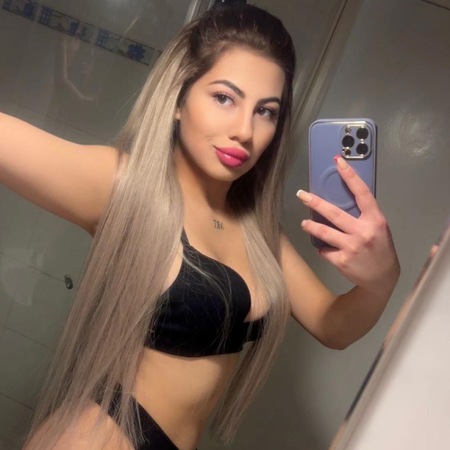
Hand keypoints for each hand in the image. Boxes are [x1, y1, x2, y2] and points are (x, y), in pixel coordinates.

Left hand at [297, 156, 399, 294]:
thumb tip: (343, 199)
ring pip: (324, 232)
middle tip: (301, 194)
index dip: (350, 176)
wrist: (382, 279)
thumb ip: (364, 216)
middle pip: (334, 213)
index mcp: (375, 220)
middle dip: (315, 202)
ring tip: (304, 223)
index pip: (362, 193)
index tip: (338, 162)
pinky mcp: (341, 260)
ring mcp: (351, 247)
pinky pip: (325, 250)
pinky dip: (323, 249)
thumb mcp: (378, 228)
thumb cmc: (380, 248)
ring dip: (311, 226)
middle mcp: (363, 232)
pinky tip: (326, 249)